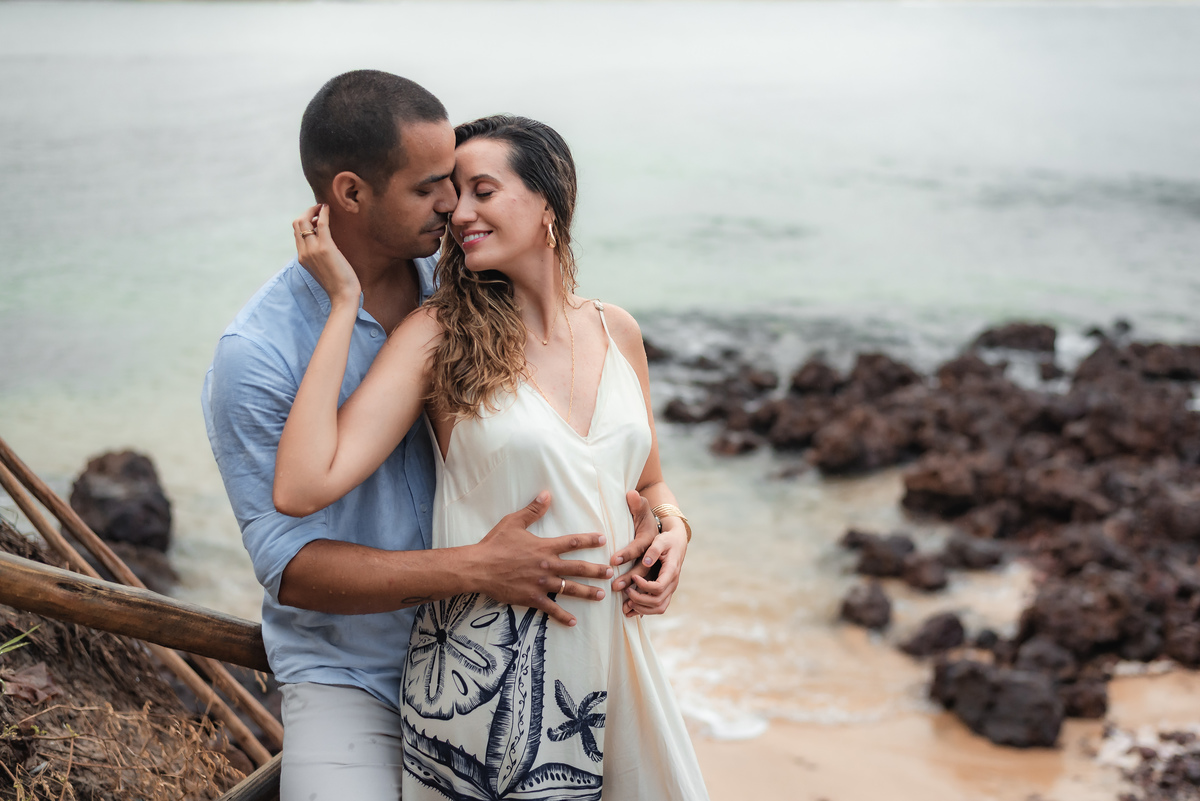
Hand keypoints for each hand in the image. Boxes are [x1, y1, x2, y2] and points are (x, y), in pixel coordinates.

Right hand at [292, 204, 360, 304]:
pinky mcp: (325, 247)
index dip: (304, 222)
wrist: (342, 296)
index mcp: (302, 258)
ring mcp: (312, 249)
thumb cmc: (337, 284)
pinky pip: (321, 223)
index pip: (296, 233)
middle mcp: (303, 252)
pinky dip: (323, 213)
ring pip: (304, 221)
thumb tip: (322, 242)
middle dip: (306, 212)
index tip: (316, 219)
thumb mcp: (322, 269)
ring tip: (323, 208)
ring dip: (313, 210)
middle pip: (296, 224)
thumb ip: (317, 256)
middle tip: (318, 209)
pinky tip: (327, 209)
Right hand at [469, 491, 613, 627]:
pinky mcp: (532, 598)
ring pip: (570, 589)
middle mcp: (547, 565)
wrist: (479, 567)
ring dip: (587, 592)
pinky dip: (563, 616)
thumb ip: (533, 510)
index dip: (589, 540)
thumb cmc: (495, 544)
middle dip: (596, 570)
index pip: (573, 542)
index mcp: (545, 547)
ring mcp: (542, 583)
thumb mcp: (513, 522)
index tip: (603, 540)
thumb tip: (547, 494)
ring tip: (601, 595)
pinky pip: (552, 608)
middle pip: (578, 568)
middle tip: (610, 572)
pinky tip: (573, 621)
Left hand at [611, 491, 687, 616]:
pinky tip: (631, 608)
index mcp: (671, 571)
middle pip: (658, 601)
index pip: (658, 587)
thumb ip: (653, 550)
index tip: (633, 577)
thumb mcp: (661, 540)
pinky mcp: (665, 591)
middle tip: (626, 590)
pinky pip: (658, 606)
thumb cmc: (667, 540)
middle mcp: (672, 583)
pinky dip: (645, 610)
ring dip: (642, 608)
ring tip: (627, 602)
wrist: (677, 543)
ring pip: (659, 608)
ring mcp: (670, 589)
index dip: (644, 586)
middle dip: (640, 599)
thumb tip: (645, 562)